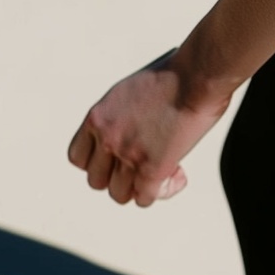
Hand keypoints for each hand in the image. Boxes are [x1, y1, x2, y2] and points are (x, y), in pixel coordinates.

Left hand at [67, 53, 230, 207]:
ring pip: (119, 194)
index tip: (116, 157)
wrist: (197, 75)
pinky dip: (161, 191)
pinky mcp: (151, 170)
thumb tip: (134, 131)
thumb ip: (122, 116)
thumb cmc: (175, 75)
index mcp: (97, 117)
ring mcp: (128, 155)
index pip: (77, 158)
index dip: (98, 162)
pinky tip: (177, 173)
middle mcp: (107, 138)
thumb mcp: (131, 91)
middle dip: (118, 177)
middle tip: (142, 164)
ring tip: (161, 171)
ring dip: (139, 188)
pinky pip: (144, 199)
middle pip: (96, 181)